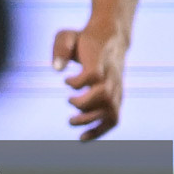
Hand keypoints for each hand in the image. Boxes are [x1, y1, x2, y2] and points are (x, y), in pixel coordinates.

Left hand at [52, 20, 126, 140]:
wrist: (111, 38)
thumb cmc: (84, 39)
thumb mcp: (67, 35)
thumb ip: (60, 49)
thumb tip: (56, 69)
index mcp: (99, 60)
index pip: (94, 75)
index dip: (78, 82)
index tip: (66, 81)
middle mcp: (111, 75)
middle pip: (103, 95)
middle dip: (83, 104)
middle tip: (68, 101)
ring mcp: (116, 87)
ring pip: (110, 110)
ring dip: (90, 120)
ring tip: (71, 122)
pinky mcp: (117, 96)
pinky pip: (114, 117)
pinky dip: (100, 130)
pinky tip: (83, 137)